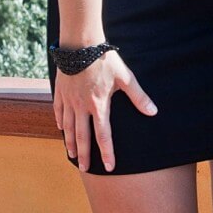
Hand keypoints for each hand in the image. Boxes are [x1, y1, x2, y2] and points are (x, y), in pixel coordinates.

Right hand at [53, 49, 157, 172]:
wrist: (79, 44)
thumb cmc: (104, 59)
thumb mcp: (125, 77)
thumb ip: (138, 96)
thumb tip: (153, 111)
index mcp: (98, 105)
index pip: (103, 135)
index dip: (107, 152)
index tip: (110, 167)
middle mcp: (82, 106)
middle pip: (82, 136)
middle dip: (85, 155)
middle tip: (85, 168)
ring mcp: (69, 99)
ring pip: (68, 127)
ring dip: (71, 142)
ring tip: (72, 155)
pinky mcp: (61, 91)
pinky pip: (59, 111)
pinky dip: (60, 122)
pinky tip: (60, 129)